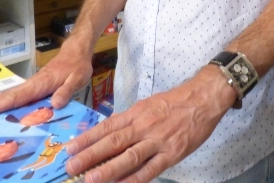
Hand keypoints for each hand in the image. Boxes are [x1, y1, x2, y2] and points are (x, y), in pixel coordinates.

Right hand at [0, 37, 92, 119]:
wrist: (76, 52)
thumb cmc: (77, 66)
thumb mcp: (77, 78)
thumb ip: (66, 91)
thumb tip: (54, 105)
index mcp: (39, 85)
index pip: (15, 97)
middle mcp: (30, 85)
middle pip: (5, 98)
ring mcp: (30, 86)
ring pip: (8, 98)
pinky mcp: (33, 88)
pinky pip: (15, 98)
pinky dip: (3, 105)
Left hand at [64, 66, 236, 182]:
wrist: (203, 99)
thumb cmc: (174, 102)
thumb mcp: (148, 105)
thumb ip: (130, 119)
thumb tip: (110, 131)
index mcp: (136, 113)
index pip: (107, 127)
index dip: (88, 138)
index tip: (70, 148)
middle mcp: (143, 127)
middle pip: (113, 142)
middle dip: (90, 155)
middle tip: (71, 166)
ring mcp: (157, 141)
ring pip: (129, 158)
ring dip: (108, 170)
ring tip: (90, 179)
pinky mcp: (172, 154)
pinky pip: (150, 170)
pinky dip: (134, 179)